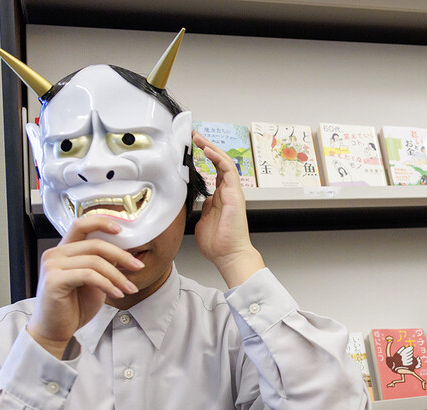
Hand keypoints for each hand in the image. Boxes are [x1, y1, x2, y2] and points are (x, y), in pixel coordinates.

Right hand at [26, 216, 142, 356]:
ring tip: (129, 288)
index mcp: (63, 250)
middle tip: (139, 266)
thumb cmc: (73, 307)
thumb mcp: (93, 281)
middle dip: (122, 256)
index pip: (81, 224)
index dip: (102, 222)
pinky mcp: (54, 280)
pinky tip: (117, 294)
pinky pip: (89, 275)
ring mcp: (52, 266)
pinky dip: (107, 284)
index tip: (122, 229)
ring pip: (95, 261)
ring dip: (118, 275)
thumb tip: (124, 252)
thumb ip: (102, 264)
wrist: (55, 331)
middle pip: (95, 244)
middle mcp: (55, 254)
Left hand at [192, 131, 264, 287]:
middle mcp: (228, 192)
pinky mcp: (235, 194)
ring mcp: (233, 192)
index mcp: (220, 197)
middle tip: (194, 136)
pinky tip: (208, 151)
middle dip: (207, 147)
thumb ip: (199, 207)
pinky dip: (218, 159)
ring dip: (211, 148)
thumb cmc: (218, 244)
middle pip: (219, 162)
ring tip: (199, 138)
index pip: (214, 170)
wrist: (229, 255)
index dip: (205, 157)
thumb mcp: (201, 220)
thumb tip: (192, 201)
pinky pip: (228, 171)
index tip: (193, 147)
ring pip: (225, 162)